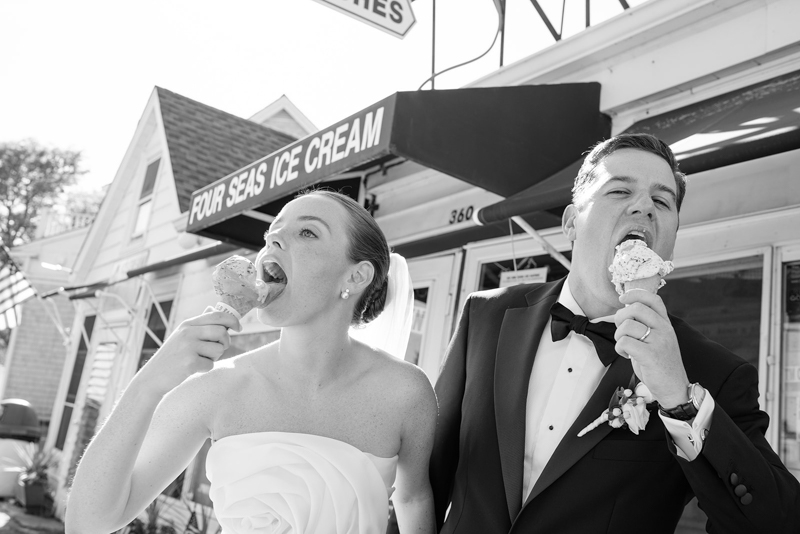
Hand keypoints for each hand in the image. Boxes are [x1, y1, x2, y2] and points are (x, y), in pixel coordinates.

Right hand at [134, 307, 240, 395]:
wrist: (153, 377)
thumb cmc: (172, 356)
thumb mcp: (182, 335)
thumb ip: (199, 324)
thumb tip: (213, 308)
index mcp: (187, 324)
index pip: (216, 315)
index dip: (232, 320)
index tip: (238, 327)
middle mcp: (187, 332)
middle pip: (221, 331)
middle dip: (226, 342)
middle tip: (219, 349)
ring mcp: (188, 347)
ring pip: (218, 349)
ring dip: (214, 357)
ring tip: (200, 359)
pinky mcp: (190, 362)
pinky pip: (211, 364)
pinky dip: (205, 368)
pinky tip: (193, 368)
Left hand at [614, 290, 688, 407]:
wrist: (673, 387)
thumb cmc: (660, 363)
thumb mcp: (657, 339)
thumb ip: (646, 325)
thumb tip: (625, 311)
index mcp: (665, 323)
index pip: (653, 299)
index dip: (635, 294)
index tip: (622, 299)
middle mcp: (664, 329)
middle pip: (636, 308)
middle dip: (620, 317)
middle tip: (622, 331)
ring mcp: (659, 342)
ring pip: (627, 326)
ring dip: (619, 336)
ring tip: (625, 346)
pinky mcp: (650, 355)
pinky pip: (624, 342)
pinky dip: (620, 349)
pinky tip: (627, 355)